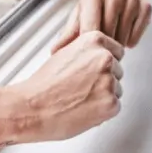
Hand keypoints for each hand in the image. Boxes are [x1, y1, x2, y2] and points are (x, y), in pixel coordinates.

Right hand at [0, 31, 123, 147]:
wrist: (33, 106)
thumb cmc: (44, 84)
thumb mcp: (66, 52)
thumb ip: (87, 50)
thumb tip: (99, 55)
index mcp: (94, 40)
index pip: (117, 51)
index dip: (105, 64)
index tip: (96, 71)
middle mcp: (105, 57)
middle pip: (118, 70)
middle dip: (105, 80)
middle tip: (84, 89)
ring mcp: (109, 80)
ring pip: (117, 89)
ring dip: (105, 96)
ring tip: (81, 99)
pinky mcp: (110, 103)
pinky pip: (115, 107)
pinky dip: (103, 112)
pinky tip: (85, 109)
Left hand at [51, 0, 151, 52]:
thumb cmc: (95, 3)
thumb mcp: (80, 13)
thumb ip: (68, 33)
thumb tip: (54, 53)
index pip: (91, 29)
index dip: (89, 47)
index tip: (87, 55)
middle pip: (108, 35)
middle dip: (103, 45)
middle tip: (100, 47)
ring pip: (122, 37)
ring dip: (116, 44)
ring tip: (111, 38)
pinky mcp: (146, 6)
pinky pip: (136, 36)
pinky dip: (129, 41)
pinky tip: (124, 33)